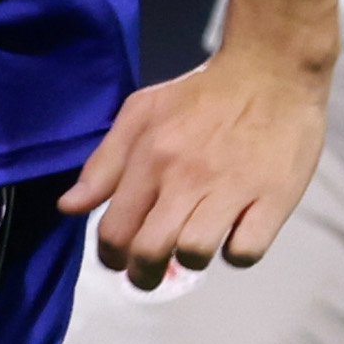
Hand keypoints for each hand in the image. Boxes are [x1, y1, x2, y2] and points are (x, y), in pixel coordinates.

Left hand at [61, 42, 330, 289]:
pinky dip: (237, 251)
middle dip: (144, 274)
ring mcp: (232, 189)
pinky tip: (236, 232)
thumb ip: (104, 163)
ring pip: (195, 255)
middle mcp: (186, 176)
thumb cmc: (202, 95)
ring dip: (191, 259)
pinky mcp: (274, 198)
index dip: (112, 258)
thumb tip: (69, 207)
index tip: (122, 259)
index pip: (115, 231)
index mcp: (150, 157)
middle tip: (152, 272)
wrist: (271, 69)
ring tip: (196, 243)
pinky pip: (245, 251)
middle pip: (150, 252)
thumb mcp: (142, 113)